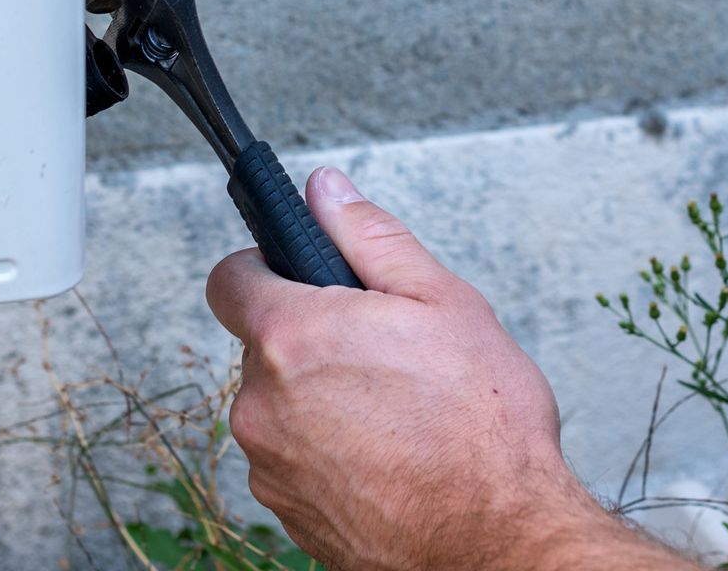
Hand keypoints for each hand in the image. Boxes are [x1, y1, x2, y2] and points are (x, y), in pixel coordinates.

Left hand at [206, 168, 642, 570]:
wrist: (498, 541)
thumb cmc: (482, 428)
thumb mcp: (443, 302)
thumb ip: (371, 237)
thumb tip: (326, 191)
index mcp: (292, 338)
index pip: (229, 279)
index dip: (265, 268)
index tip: (301, 278)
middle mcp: (262, 405)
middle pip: (264, 348)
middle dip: (313, 342)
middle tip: (385, 352)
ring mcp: (271, 467)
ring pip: (281, 408)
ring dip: (322, 402)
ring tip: (397, 412)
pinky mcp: (289, 515)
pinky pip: (295, 462)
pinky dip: (330, 454)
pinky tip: (389, 458)